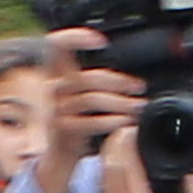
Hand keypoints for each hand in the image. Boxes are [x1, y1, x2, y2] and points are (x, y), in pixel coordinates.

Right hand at [35, 26, 146, 192]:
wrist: (61, 154)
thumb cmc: (78, 118)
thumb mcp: (82, 93)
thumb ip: (97, 79)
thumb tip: (130, 76)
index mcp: (57, 72)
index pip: (56, 45)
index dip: (75, 38)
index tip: (100, 42)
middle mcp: (53, 88)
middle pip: (85, 76)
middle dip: (117, 81)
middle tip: (139, 87)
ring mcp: (57, 109)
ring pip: (92, 99)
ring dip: (120, 103)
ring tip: (138, 107)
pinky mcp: (64, 129)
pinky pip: (90, 122)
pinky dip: (112, 121)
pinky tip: (125, 122)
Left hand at [98, 128, 192, 192]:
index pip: (125, 164)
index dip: (126, 142)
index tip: (131, 128)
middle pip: (108, 167)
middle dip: (113, 145)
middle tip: (121, 129)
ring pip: (102, 179)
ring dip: (107, 159)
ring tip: (115, 145)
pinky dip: (107, 177)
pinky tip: (112, 172)